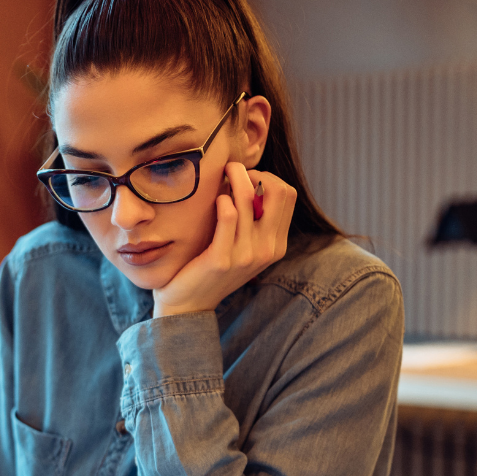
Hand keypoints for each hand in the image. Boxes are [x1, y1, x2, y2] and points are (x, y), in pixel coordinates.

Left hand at [152, 162, 295, 317]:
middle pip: (277, 192)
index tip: (246, 177)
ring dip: (233, 178)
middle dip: (254, 172)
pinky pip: (229, 216)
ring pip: (248, 199)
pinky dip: (222, 200)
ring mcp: (246, 256)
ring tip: (220, 175)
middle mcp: (267, 250)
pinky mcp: (221, 259)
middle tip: (232, 171)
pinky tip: (215, 199)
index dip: (267, 177)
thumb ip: (252, 222)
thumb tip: (250, 180)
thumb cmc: (211, 266)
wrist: (188, 304)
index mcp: (276, 245)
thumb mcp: (242, 246)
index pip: (288, 195)